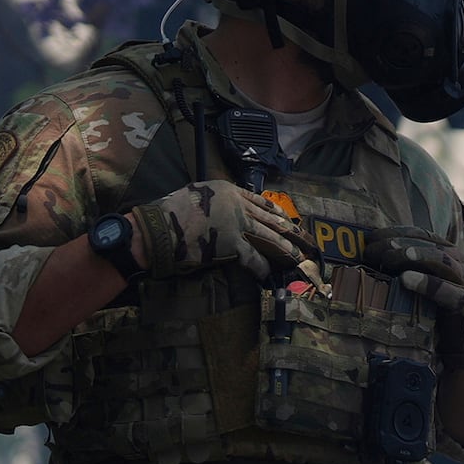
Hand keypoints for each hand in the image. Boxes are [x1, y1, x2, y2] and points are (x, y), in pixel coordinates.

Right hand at [130, 180, 313, 282]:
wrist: (160, 226)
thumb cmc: (171, 211)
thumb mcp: (195, 194)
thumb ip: (214, 201)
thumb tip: (222, 210)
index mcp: (228, 190)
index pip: (259, 201)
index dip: (275, 211)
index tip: (287, 218)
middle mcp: (237, 205)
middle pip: (269, 219)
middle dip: (289, 230)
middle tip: (304, 238)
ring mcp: (237, 224)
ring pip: (269, 237)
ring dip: (285, 249)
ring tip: (297, 256)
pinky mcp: (232, 244)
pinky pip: (254, 258)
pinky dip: (261, 267)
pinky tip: (268, 273)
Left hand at [370, 229, 463, 367]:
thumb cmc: (436, 306)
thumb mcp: (421, 281)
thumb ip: (403, 267)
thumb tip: (366, 255)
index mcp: (447, 252)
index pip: (420, 234)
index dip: (393, 233)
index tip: (368, 239)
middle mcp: (458, 262)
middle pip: (429, 244)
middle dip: (398, 244)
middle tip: (373, 250)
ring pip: (442, 261)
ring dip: (415, 256)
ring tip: (390, 257)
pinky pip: (448, 291)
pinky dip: (427, 284)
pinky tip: (406, 279)